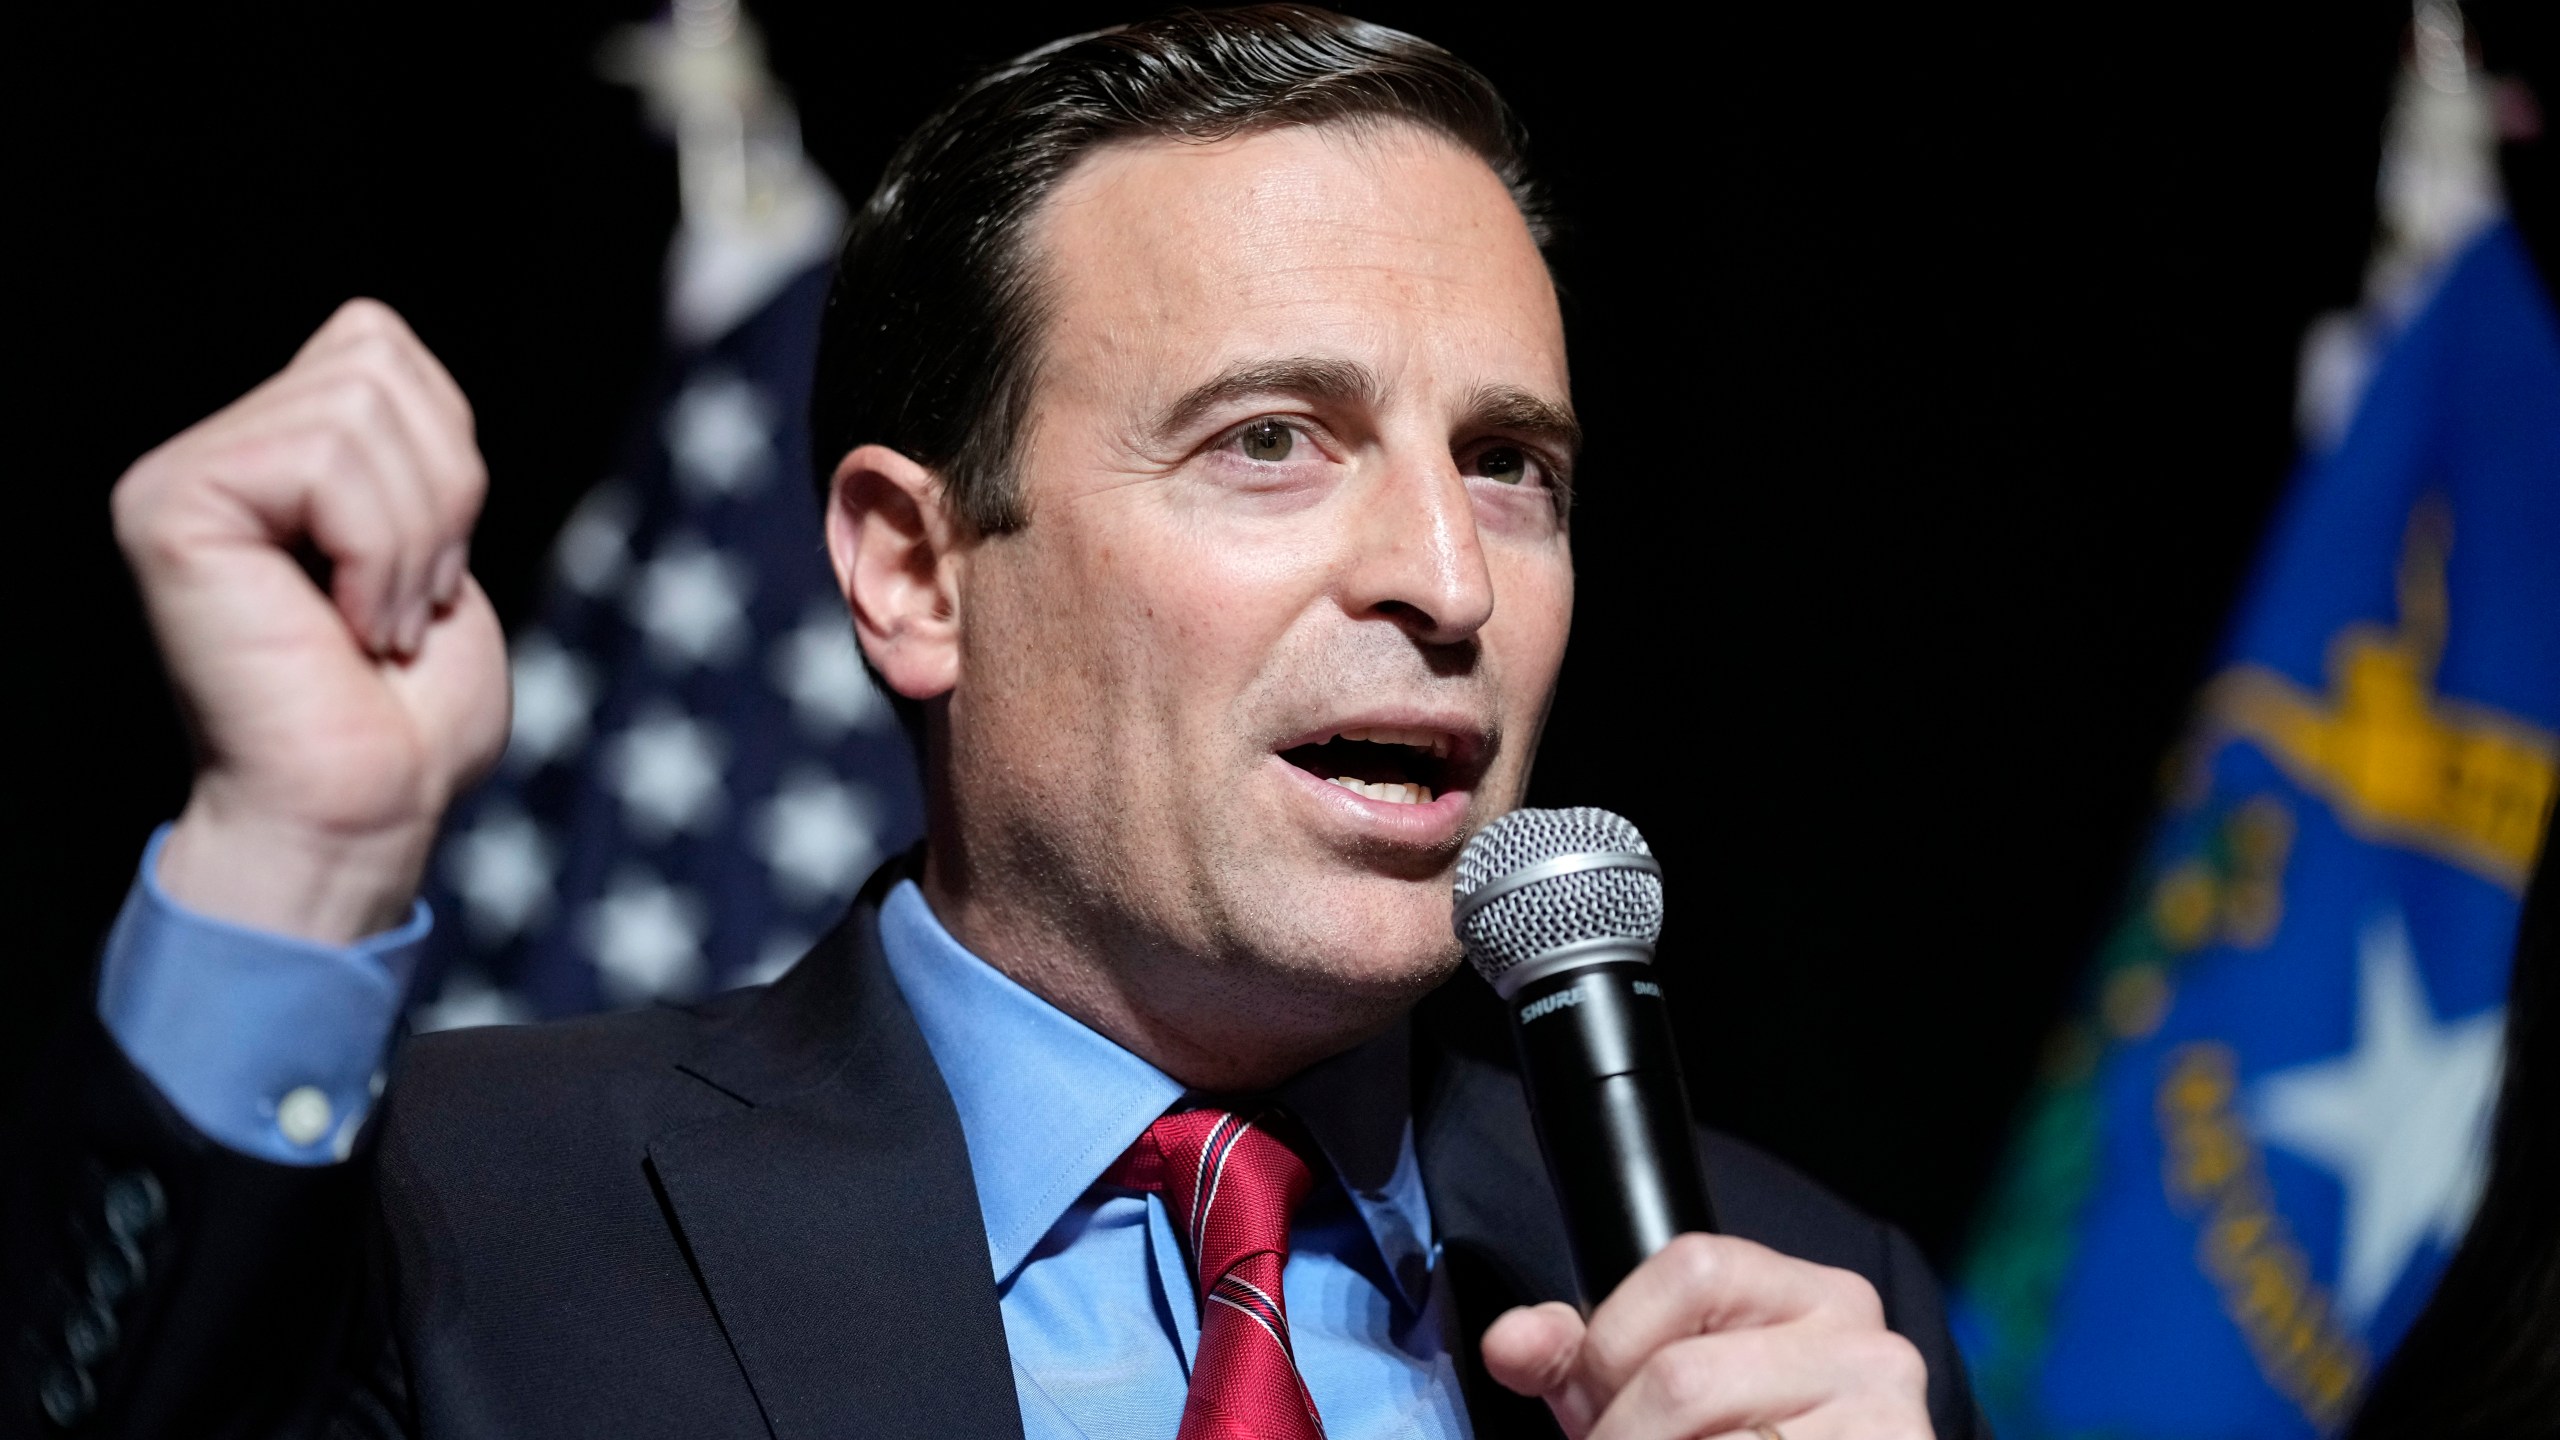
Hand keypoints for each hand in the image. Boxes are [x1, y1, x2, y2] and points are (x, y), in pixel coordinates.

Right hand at [113, 299, 508, 942]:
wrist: (362, 814)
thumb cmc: (407, 719)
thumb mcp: (435, 547)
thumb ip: (408, 442)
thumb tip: (379, 336)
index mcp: (269, 456)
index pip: (377, 342)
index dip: (443, 448)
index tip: (427, 566)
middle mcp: (209, 456)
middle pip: (375, 356)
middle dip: (441, 489)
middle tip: (408, 603)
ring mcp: (181, 478)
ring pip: (359, 405)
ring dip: (414, 536)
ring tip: (378, 624)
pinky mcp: (170, 508)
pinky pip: (326, 459)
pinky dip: (378, 552)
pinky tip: (348, 629)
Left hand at [1482, 1233, 1932, 1439]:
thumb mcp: (1648, 1385)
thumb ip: (1577, 1355)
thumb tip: (1509, 1341)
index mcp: (1815, 1295)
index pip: (1690, 1267)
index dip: (1613, 1344)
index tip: (1599, 1398)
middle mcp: (1868, 1347)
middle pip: (1685, 1377)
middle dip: (1621, 1435)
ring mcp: (1889, 1422)